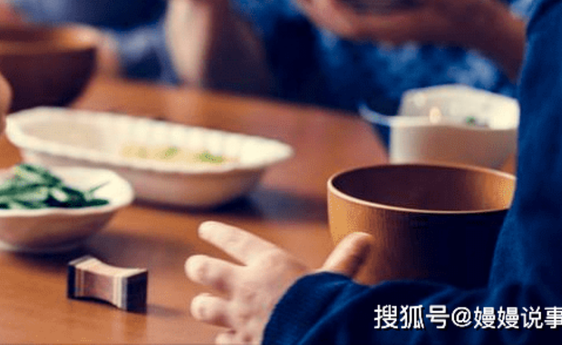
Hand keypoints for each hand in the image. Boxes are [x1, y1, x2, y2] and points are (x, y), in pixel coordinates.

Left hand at [187, 221, 371, 343]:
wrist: (322, 341)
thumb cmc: (330, 307)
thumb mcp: (337, 280)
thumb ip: (346, 259)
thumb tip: (366, 238)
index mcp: (269, 265)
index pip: (233, 241)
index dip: (216, 233)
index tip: (204, 229)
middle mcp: (247, 288)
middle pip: (203, 270)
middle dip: (197, 268)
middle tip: (196, 268)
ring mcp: (240, 318)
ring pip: (203, 307)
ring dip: (204, 307)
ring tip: (205, 305)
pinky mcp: (241, 344)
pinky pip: (222, 341)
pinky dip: (225, 340)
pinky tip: (229, 339)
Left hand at [288, 0, 523, 74]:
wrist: (483, 27)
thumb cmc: (474, 11)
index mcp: (396, 29)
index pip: (354, 25)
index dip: (333, 10)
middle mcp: (384, 31)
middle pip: (338, 25)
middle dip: (312, 6)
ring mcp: (384, 26)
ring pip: (340, 20)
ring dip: (316, 3)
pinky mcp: (387, 16)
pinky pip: (351, 11)